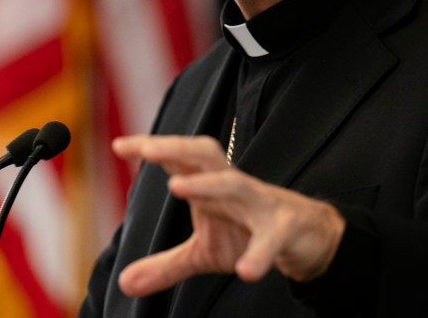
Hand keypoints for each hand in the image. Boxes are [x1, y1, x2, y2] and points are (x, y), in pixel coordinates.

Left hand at [113, 134, 345, 296]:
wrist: (307, 237)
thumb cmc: (250, 232)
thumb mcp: (204, 251)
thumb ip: (166, 265)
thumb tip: (125, 283)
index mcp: (212, 186)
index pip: (181, 160)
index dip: (154, 149)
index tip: (120, 145)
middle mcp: (234, 186)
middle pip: (205, 155)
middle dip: (176, 148)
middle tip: (147, 149)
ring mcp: (261, 203)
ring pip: (236, 184)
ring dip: (207, 184)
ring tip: (177, 188)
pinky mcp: (286, 227)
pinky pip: (273, 236)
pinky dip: (260, 251)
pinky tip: (246, 270)